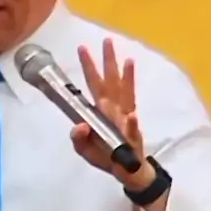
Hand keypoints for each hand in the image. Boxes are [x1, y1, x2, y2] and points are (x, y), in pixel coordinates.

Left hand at [71, 38, 154, 190]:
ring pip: (125, 95)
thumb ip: (78, 139)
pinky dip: (130, 123)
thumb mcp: (84, 150)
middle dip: (107, 61)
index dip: (89, 67)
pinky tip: (131, 116)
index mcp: (99, 111)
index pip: (93, 84)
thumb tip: (79, 126)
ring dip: (126, 78)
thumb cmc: (105, 156)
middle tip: (106, 40)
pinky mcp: (133, 135)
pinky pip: (130, 128)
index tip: (82, 48)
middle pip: (110, 82)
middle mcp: (113, 110)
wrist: (126, 171)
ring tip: (128, 59)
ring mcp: (125, 119)